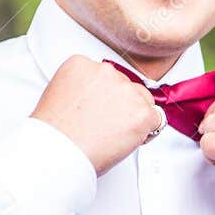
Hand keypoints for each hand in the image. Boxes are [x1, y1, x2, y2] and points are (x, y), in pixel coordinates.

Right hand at [31, 55, 162, 175]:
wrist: (58, 150)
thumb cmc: (56, 132)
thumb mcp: (62, 95)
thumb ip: (85, 89)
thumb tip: (102, 99)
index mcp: (82, 64)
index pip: (108, 76)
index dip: (107, 97)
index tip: (99, 111)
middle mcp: (105, 71)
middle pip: (128, 87)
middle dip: (123, 107)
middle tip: (108, 127)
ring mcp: (126, 90)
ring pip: (144, 101)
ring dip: (136, 117)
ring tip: (114, 134)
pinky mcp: (142, 111)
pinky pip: (158, 120)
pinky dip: (148, 132)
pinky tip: (129, 140)